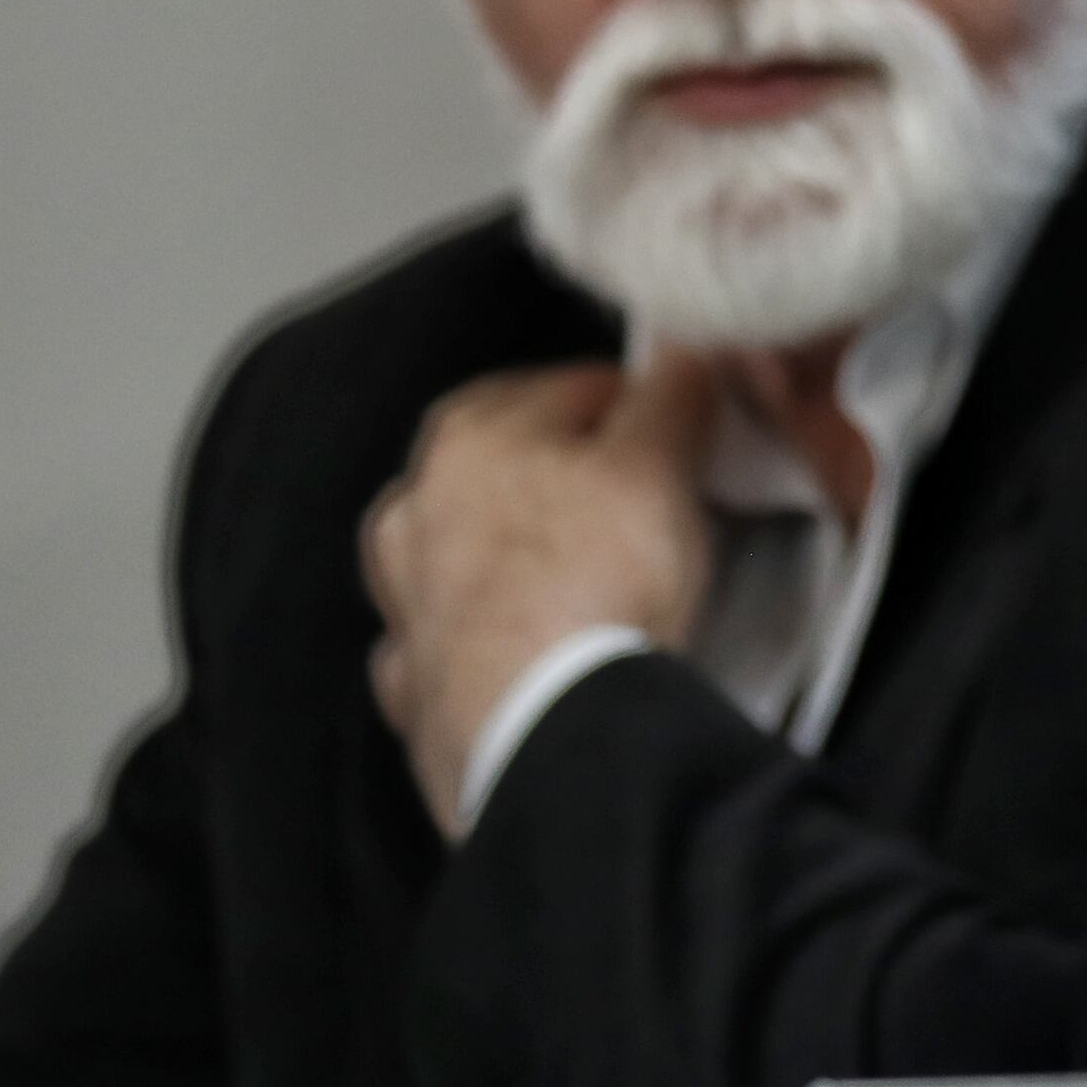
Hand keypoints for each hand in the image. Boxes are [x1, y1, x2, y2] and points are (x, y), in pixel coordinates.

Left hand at [361, 356, 717, 832]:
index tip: (683, 428)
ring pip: (450, 554)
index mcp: (467, 438)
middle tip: (633, 495)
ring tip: (566, 570)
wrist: (544, 733)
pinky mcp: (412, 688)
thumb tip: (683, 353)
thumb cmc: (597, 577)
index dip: (636, 399)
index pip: (568, 385)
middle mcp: (414, 512)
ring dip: (496, 552)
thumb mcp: (659, 463)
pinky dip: (479, 638)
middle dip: (555, 471)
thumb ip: (671, 395)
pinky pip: (442, 643)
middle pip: (497, 466)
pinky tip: (519, 648)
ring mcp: (402, 606)